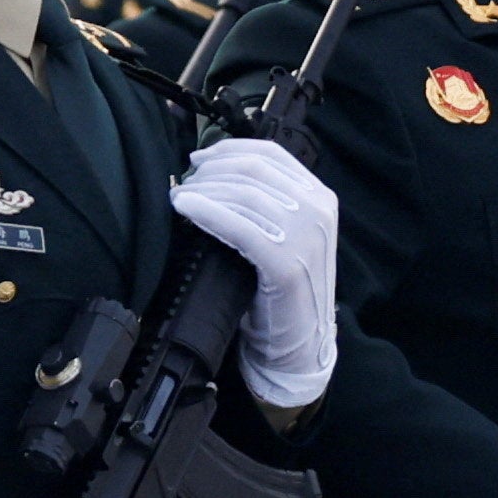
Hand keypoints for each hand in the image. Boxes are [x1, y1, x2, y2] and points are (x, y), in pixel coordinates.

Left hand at [169, 137, 338, 410]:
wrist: (298, 348)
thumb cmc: (281, 293)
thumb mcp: (283, 236)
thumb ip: (265, 204)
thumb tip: (213, 172)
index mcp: (320, 197)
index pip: (270, 154)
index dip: (228, 150)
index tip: (199, 159)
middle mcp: (318, 210)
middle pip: (253, 170)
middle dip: (211, 171)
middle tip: (184, 182)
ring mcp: (306, 236)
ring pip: (243, 195)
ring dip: (203, 190)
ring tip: (177, 197)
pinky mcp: (287, 264)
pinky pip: (239, 226)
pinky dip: (207, 212)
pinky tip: (184, 207)